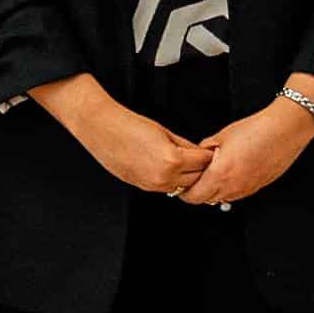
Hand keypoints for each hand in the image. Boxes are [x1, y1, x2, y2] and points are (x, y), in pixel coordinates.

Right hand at [62, 97, 213, 196]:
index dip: (209, 155)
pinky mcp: (143, 187)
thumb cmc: (129, 125)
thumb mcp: (165, 131)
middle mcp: (164, 176)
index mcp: (172, 160)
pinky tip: (168, 167)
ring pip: (182, 186)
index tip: (211, 151)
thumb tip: (198, 152)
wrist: (102, 129)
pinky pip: (166, 187)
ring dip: (187, 176)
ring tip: (185, 163)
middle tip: (202, 158)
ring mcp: (153, 184)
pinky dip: (172, 179)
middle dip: (201, 168)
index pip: (203, 162)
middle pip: (197, 178)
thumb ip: (185, 145)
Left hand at [182, 102, 313, 206]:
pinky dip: (228, 188)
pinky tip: (231, 172)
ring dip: (214, 191)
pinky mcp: (257, 187)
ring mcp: (247, 189)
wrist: (283, 130)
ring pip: (222, 198)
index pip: (195, 196)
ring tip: (213, 173)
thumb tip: (198, 155)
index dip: (184, 192)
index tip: (181, 186)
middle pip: (206, 200)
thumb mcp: (222, 136)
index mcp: (220, 173)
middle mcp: (233, 186)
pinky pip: (236, 194)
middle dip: (198, 192)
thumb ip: (205, 149)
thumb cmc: (256, 130)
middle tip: (194, 179)